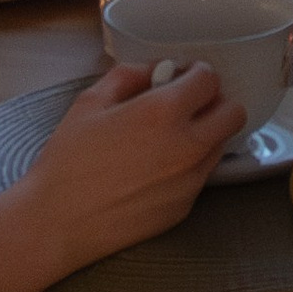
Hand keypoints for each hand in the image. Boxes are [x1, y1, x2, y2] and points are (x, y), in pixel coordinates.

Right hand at [24, 59, 246, 269]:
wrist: (58, 222)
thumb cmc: (67, 161)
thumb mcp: (88, 103)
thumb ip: (128, 76)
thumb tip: (153, 70)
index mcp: (162, 113)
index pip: (209, 81)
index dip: (197, 73)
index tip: (183, 77)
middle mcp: (186, 146)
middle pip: (234, 113)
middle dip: (216, 102)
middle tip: (188, 105)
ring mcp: (190, 180)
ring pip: (220, 145)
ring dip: (205, 134)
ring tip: (167, 138)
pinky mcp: (185, 207)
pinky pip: (201, 176)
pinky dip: (188, 165)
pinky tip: (155, 169)